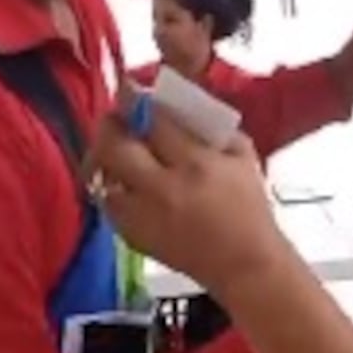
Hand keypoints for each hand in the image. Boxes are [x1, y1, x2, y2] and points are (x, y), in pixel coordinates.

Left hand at [85, 110, 285, 293]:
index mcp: (195, 163)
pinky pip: (108, 204)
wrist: (245, 264)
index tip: (129, 88)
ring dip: (105, 159)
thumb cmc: (249, 207)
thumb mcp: (242, 156)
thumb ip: (212, 128)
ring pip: (103, 176)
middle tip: (116, 119)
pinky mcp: (133, 237)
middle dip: (110, 125)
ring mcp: (143, 216)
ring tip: (117, 152)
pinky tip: (127, 184)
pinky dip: (113, 188)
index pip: (153, 121)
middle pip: (114, 146)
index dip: (135, 100)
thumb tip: (181, 107)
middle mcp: (162, 188)